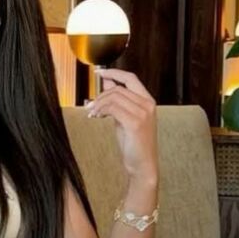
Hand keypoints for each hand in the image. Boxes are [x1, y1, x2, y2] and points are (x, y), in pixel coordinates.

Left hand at [84, 69, 157, 183]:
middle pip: (118, 88)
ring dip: (98, 104)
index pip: (130, 78)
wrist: (142, 165)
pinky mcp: (135, 123)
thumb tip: (106, 83)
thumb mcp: (124, 117)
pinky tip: (96, 116)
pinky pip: (113, 108)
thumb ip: (118, 101)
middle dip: (100, 96)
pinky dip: (101, 110)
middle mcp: (148, 105)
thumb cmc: (134, 144)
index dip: (114, 73)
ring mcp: (143, 113)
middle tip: (91, 106)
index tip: (99, 72)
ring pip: (114, 97)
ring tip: (93, 113)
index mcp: (147, 101)